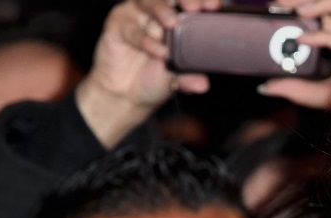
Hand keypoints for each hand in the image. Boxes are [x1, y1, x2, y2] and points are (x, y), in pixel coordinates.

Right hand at [76, 0, 220, 148]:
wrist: (127, 94)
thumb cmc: (155, 78)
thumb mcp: (176, 78)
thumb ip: (189, 77)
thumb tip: (203, 85)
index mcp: (174, 17)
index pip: (187, 1)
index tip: (214, 6)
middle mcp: (155, 12)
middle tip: (195, 7)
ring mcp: (135, 16)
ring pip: (147, 2)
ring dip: (162, 10)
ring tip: (173, 23)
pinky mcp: (117, 26)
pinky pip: (131, 29)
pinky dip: (145, 40)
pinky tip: (158, 52)